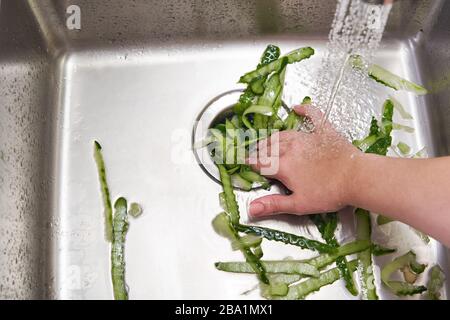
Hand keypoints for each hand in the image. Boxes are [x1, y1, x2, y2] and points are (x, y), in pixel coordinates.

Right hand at [248, 104, 362, 217]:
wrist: (356, 178)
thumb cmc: (328, 193)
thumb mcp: (298, 204)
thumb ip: (273, 205)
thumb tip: (250, 209)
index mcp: (283, 166)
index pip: (259, 163)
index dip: (249, 163)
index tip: (243, 163)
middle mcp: (290, 148)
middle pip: (267, 148)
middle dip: (258, 152)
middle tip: (253, 156)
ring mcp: (307, 137)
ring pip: (282, 135)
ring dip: (271, 139)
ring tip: (265, 143)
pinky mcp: (323, 131)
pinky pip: (312, 116)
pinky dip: (305, 110)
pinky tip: (297, 107)